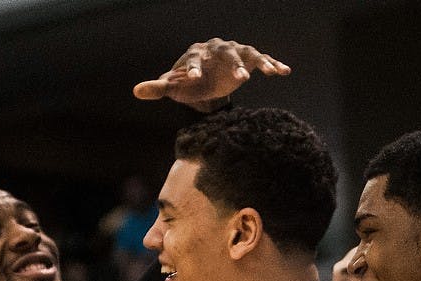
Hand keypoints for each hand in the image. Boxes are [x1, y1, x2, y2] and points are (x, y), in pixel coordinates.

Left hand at [133, 38, 289, 110]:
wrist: (207, 78)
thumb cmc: (188, 82)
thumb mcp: (173, 86)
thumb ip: (157, 88)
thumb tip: (136, 92)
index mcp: (196, 53)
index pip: (193, 59)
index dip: (192, 69)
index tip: (192, 79)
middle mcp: (216, 48)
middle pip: (225, 52)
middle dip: (232, 63)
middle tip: (241, 79)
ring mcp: (234, 53)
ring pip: (247, 53)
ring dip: (257, 62)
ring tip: (268, 72)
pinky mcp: (248, 60)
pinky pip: (262, 60)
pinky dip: (273, 64)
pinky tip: (284, 71)